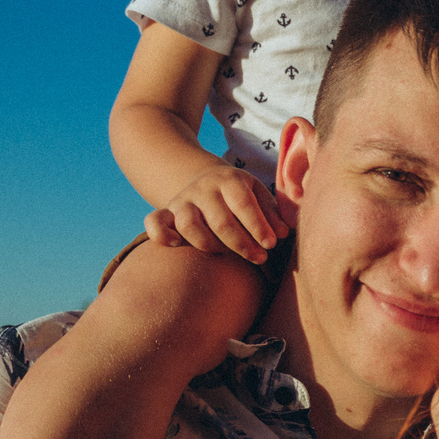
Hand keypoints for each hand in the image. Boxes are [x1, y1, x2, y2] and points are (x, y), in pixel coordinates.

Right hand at [146, 164, 285, 263]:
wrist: (207, 181)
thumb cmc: (241, 195)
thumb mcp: (259, 194)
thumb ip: (274, 212)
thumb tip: (284, 232)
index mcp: (229, 180)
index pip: (243, 204)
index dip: (258, 226)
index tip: (271, 244)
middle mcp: (203, 188)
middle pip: (220, 220)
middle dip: (242, 244)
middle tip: (259, 258)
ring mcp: (182, 200)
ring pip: (188, 224)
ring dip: (210, 245)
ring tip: (226, 254)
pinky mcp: (166, 212)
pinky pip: (154, 222)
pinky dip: (160, 234)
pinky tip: (176, 245)